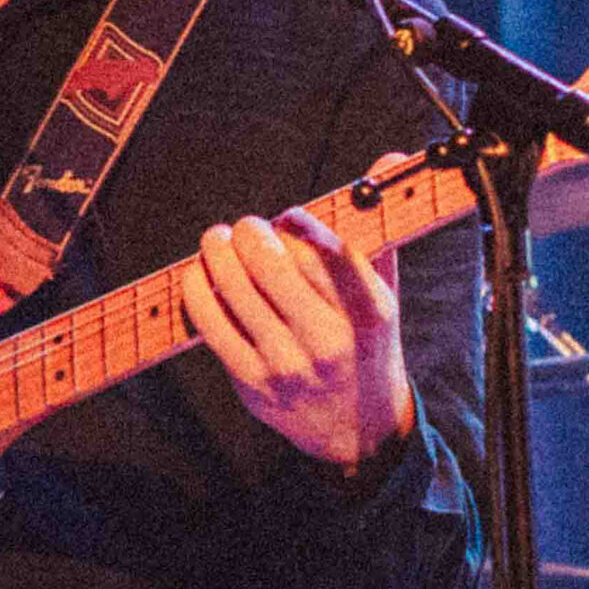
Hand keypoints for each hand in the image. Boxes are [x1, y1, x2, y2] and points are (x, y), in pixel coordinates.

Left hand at [180, 207, 415, 469]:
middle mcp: (330, 338)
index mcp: (370, 310)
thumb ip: (378, 227)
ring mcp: (289, 364)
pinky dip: (198, 290)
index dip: (296, 223)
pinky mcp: (253, 383)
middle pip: (271, 263)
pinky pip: (211, 323)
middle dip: (249, 232)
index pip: (327, 249)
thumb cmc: (367, 343)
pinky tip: (199, 275)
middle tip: (246, 227)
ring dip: (217, 252)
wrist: (360, 431)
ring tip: (217, 240)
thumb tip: (390, 157)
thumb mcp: (385, 292)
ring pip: (235, 288)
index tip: (286, 218)